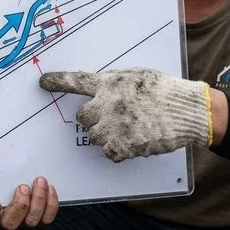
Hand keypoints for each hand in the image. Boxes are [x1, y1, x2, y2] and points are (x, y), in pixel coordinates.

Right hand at [0, 176, 57, 229]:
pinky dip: (50, 203)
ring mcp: (23, 222)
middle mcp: (5, 220)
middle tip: (23, 188)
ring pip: (31, 221)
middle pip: (10, 223)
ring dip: (38, 200)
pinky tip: (48, 189)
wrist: (22, 190)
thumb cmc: (4, 185)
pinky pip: (47, 218)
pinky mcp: (38, 219)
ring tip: (39, 182)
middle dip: (19, 205)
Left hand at [39, 68, 213, 162]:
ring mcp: (114, 126)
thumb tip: (101, 89)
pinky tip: (133, 141)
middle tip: (111, 117)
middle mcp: (107, 104)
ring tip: (127, 129)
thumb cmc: (163, 90)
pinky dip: (118, 151)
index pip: (77, 81)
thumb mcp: (136, 76)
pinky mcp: (124, 145)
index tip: (43, 83)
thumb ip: (115, 83)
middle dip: (93, 119)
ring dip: (105, 136)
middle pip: (83, 117)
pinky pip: (109, 153)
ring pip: (94, 137)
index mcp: (110, 83)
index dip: (58, 81)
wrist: (186, 110)